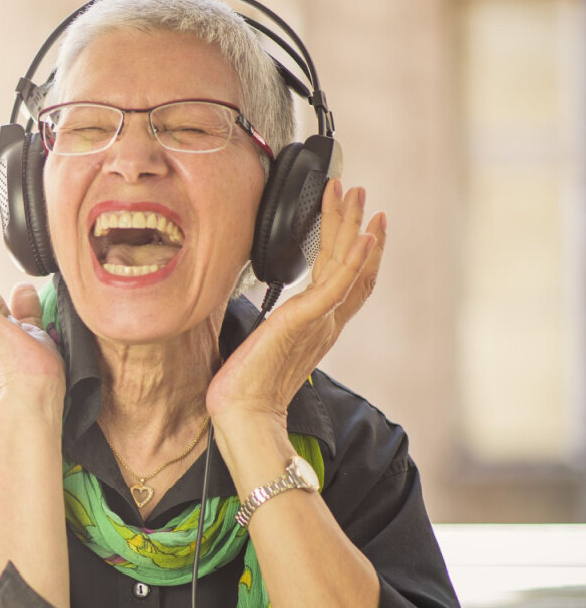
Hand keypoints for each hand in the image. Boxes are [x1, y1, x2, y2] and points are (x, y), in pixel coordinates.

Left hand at [207, 179, 384, 425]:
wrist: (244, 415)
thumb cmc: (245, 389)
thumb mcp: (261, 345)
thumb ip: (271, 325)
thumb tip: (262, 314)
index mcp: (316, 326)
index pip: (346, 281)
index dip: (358, 250)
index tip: (361, 221)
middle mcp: (325, 322)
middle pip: (351, 265)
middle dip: (355, 225)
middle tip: (357, 192)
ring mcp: (319, 321)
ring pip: (346, 265)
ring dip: (351, 226)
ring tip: (354, 195)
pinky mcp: (306, 322)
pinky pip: (337, 286)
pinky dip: (355, 260)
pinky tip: (364, 236)